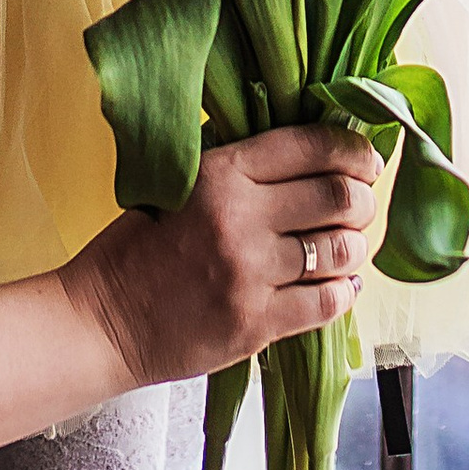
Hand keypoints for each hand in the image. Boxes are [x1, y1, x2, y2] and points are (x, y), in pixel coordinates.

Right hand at [61, 126, 378, 390]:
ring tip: (348, 247)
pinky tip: (341, 286)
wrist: (102, 321)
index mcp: (220, 172)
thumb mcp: (178, 183)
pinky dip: (345, 292)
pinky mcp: (255, 324)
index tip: (366, 159)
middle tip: (361, 205)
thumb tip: (306, 151)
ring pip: (340, 251)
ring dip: (355, 247)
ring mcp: (250, 274)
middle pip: (338, 196)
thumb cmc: (138, 249)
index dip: (353, 150)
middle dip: (363, 199)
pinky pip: (327, 304)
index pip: (311, 145)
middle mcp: (240, 218)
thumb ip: (236, 166)